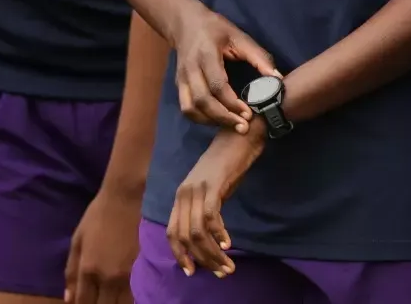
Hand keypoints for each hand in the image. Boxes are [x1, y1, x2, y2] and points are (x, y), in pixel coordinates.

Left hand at [65, 182, 142, 303]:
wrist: (125, 200)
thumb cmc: (97, 217)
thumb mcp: (77, 240)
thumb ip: (71, 270)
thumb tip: (68, 297)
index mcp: (88, 269)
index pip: (83, 303)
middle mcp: (108, 278)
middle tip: (92, 300)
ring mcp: (126, 277)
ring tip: (105, 298)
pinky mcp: (140, 272)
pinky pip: (131, 297)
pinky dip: (123, 301)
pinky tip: (118, 297)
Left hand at [165, 127, 263, 278]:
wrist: (238, 138)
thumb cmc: (226, 167)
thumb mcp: (210, 192)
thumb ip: (204, 212)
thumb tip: (208, 242)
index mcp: (180, 197)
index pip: (172, 232)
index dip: (180, 254)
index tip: (192, 271)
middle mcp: (184, 193)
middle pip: (184, 236)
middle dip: (202, 259)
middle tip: (221, 272)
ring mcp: (197, 189)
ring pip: (197, 231)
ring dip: (212, 253)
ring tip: (227, 265)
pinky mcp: (212, 185)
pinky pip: (210, 217)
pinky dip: (219, 234)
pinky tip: (228, 243)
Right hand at [166, 3, 278, 132]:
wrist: (185, 22)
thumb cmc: (215, 29)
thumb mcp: (239, 36)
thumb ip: (259, 57)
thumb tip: (278, 79)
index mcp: (206, 54)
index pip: (217, 84)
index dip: (232, 103)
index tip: (249, 113)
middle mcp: (190, 68)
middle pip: (202, 101)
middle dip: (223, 117)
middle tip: (243, 126)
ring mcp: (181, 78)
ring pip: (190, 108)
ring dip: (210, 121)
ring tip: (231, 125)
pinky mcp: (179, 85)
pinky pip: (186, 108)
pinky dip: (200, 119)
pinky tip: (217, 120)